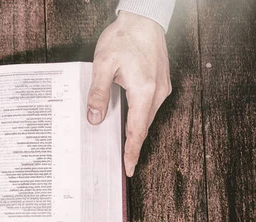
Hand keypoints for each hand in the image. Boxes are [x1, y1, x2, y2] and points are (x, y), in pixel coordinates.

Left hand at [88, 11, 171, 176]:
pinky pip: (149, 106)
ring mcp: (161, 87)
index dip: (132, 151)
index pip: (137, 130)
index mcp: (144, 91)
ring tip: (124, 146)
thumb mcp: (103, 64)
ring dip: (136, 131)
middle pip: (144, 127)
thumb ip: (98, 93)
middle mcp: (157, 92)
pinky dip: (139, 117)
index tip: (128, 168)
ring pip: (147, 117)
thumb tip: (94, 119)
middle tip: (123, 163)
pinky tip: (128, 120)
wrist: (144, 18)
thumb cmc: (124, 37)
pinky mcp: (160, 82)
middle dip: (133, 146)